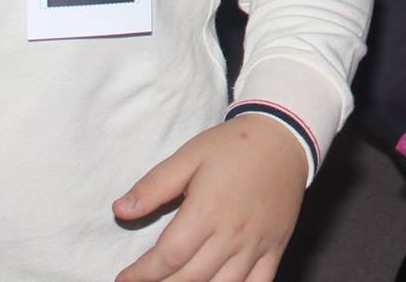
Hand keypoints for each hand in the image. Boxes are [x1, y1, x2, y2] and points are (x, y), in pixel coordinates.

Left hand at [113, 117, 307, 281]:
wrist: (284, 137)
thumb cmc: (234, 146)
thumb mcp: (189, 156)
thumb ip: (153, 186)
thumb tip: (120, 210)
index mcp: (207, 211)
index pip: (168, 257)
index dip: (142, 273)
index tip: (124, 278)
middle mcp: (232, 234)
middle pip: (190, 278)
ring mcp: (256, 244)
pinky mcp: (275, 247)